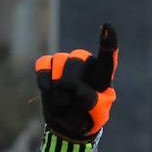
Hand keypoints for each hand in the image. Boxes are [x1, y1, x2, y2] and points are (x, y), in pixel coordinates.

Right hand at [35, 24, 118, 139]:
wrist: (68, 125)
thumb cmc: (87, 118)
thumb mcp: (96, 116)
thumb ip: (92, 103)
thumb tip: (77, 87)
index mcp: (102, 76)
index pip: (107, 60)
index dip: (108, 43)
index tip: (107, 26)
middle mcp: (86, 64)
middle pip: (77, 60)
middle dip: (72, 83)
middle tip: (74, 102)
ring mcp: (67, 63)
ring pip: (60, 61)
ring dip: (58, 87)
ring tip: (63, 102)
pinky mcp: (50, 66)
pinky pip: (44, 63)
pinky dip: (44, 77)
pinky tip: (46, 88)